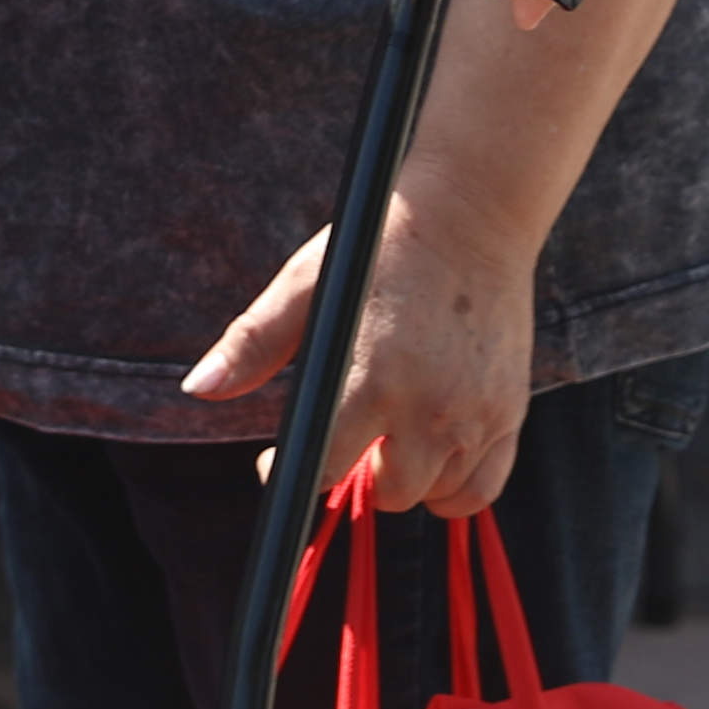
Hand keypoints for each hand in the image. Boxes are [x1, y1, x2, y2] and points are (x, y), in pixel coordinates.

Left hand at [184, 190, 540, 520]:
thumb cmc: (381, 247)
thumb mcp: (307, 286)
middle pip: (386, 493)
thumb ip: (252, 343)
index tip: (278, 459)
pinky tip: (433, 458)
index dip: (293, 474)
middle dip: (354, 478)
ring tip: (387, 443)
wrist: (473, 212)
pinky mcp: (510, 410)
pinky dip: (455, 489)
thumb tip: (198, 387)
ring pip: (436, 496)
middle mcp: (430, 408)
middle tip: (342, 443)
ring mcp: (477, 414)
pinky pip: (483, 487)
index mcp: (371, 381)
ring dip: (406, 483)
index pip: (326, 470)